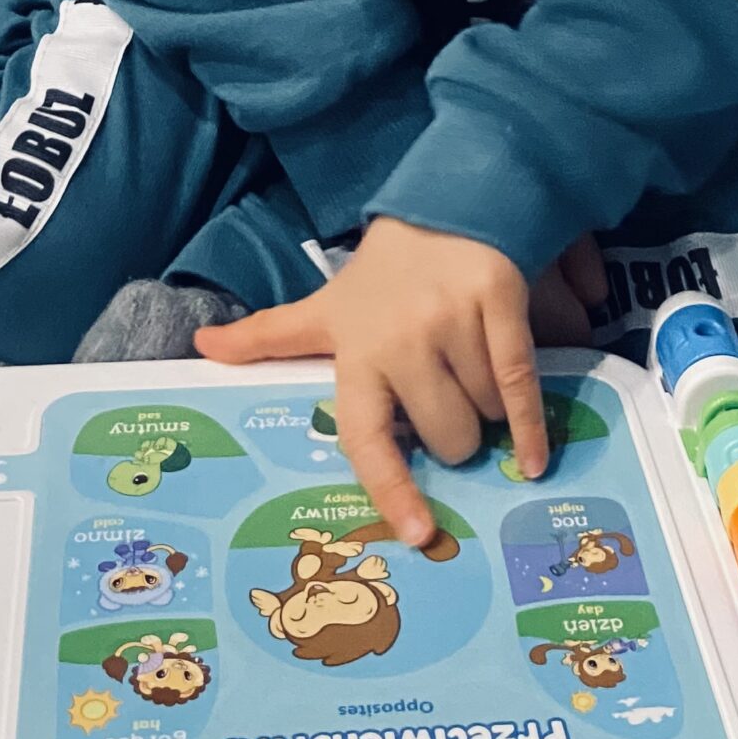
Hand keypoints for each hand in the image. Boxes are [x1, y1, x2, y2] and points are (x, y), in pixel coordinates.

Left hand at [196, 222, 609, 543]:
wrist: (443, 205)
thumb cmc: (381, 275)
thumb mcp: (323, 307)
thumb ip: (268, 335)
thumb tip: (203, 347)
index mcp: (356, 349)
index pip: (367, 435)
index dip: (392, 487)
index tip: (418, 533)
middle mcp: (402, 339)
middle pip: (445, 434)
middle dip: (456, 437)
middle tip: (452, 408)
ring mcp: (452, 319)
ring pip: (485, 412)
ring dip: (490, 413)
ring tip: (475, 377)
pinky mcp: (498, 300)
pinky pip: (519, 383)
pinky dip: (530, 428)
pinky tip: (534, 461)